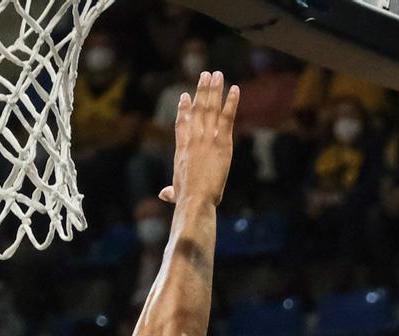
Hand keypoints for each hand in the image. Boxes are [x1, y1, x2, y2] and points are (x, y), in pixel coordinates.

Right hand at [157, 71, 239, 207]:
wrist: (195, 198)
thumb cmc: (185, 198)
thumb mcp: (176, 192)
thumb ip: (170, 191)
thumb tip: (164, 194)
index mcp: (181, 149)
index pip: (181, 124)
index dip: (183, 109)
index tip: (184, 96)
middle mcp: (193, 139)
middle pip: (197, 109)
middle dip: (201, 91)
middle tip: (204, 75)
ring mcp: (207, 138)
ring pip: (210, 108)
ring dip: (213, 89)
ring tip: (216, 74)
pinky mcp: (222, 142)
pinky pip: (227, 117)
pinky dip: (231, 102)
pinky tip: (235, 88)